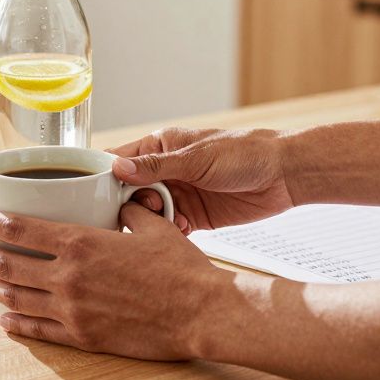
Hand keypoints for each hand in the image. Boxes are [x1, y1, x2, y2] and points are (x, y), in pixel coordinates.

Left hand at [0, 203, 223, 359]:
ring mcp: (72, 311)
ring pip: (14, 299)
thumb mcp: (152, 226)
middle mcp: (68, 277)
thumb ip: (127, 211)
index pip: (18, 229)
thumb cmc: (182, 269)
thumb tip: (120, 202)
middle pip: (7, 264)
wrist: (203, 313)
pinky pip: (37, 331)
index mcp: (81, 243)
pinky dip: (15, 324)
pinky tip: (4, 319)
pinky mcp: (83, 337)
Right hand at [109, 127, 293, 232]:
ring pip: (147, 213)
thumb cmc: (246, 152)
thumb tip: (116, 168)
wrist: (285, 175)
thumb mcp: (196, 158)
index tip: (94, 192)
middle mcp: (165, 171)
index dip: (105, 176)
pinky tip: (182, 230)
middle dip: (130, 203)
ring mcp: (178, 194)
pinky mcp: (194, 216)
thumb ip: (156, 166)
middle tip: (145, 207)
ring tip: (168, 218)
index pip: (119, 160)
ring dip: (152, 220)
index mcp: (160, 147)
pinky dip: (170, 232)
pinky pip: (170, 228)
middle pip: (128, 192)